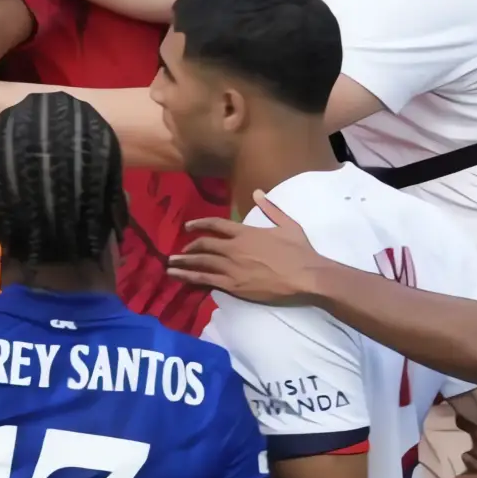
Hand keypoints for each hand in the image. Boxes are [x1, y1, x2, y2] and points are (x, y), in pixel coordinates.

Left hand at [167, 191, 330, 305]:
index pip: (216, 224)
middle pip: (204, 244)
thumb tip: (257, 192)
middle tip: (180, 250)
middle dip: (190, 246)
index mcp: (245, 232)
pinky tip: (178, 276)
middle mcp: (233, 248)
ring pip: (201, 262)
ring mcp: (231, 267)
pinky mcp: (233, 285)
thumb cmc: (299, 251)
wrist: (306, 276)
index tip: (188, 227)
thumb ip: (270, 208)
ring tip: (170, 263)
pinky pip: (206, 280)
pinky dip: (190, 277)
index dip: (199, 224)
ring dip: (184, 262)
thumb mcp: (287, 224)